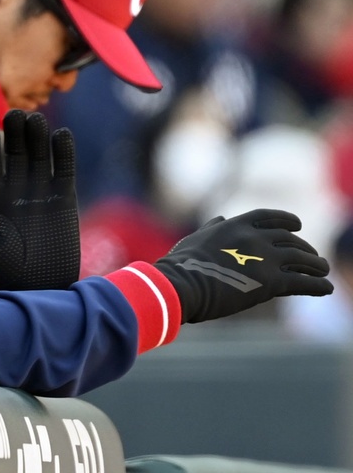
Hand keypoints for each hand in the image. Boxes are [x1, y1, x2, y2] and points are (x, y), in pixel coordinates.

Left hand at [0, 109, 79, 290]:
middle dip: (14, 133)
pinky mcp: (64, 196)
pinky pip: (64, 169)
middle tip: (14, 115)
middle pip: (14, 152)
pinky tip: (62, 135)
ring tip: (35, 119)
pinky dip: (64, 152)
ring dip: (37, 136)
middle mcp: (15, 187)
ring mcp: (40, 189)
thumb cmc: (5, 270)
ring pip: (38, 154)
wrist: (39, 288)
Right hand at [154, 209, 332, 323]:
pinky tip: (326, 288)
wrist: (181, 285)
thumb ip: (213, 229)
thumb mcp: (195, 239)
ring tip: (323, 271)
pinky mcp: (271, 283)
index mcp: (236, 226)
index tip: (297, 225)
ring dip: (316, 265)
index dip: (287, 220)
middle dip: (304, 248)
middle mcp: (255, 238)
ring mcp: (265, 259)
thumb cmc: (181, 266)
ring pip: (302, 259)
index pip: (269, 217)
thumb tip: (220, 219)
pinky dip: (318, 285)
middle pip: (291, 240)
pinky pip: (303, 282)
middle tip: (312, 256)